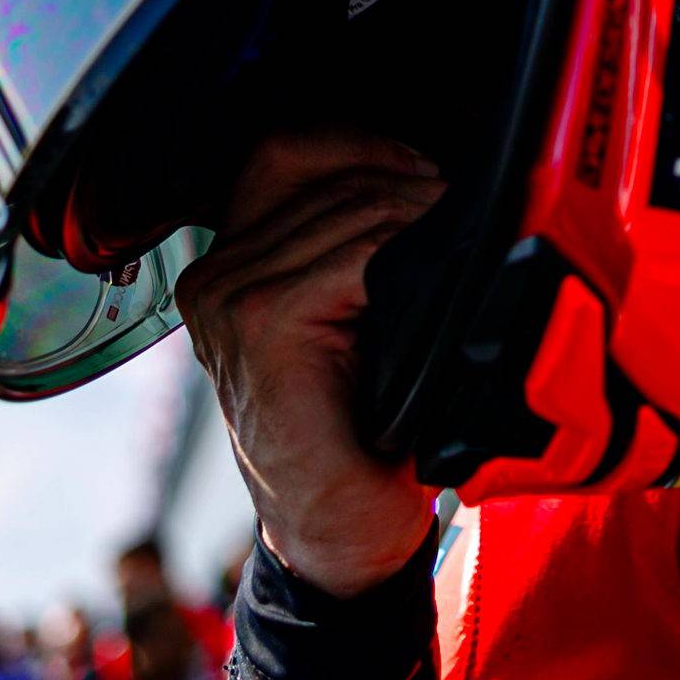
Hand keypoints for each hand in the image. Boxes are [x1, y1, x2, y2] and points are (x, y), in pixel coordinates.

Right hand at [174, 129, 447, 596]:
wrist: (342, 530)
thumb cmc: (361, 430)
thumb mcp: (355, 320)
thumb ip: (359, 249)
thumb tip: (435, 181)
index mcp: (231, 265)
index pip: (290, 151)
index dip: (368, 149)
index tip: (426, 178)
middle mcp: (216, 276)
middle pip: (330, 175)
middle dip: (411, 183)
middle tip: (463, 216)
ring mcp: (230, 299)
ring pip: (352, 209)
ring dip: (418, 217)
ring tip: (457, 248)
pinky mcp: (260, 324)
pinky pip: (355, 253)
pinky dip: (404, 257)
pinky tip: (429, 287)